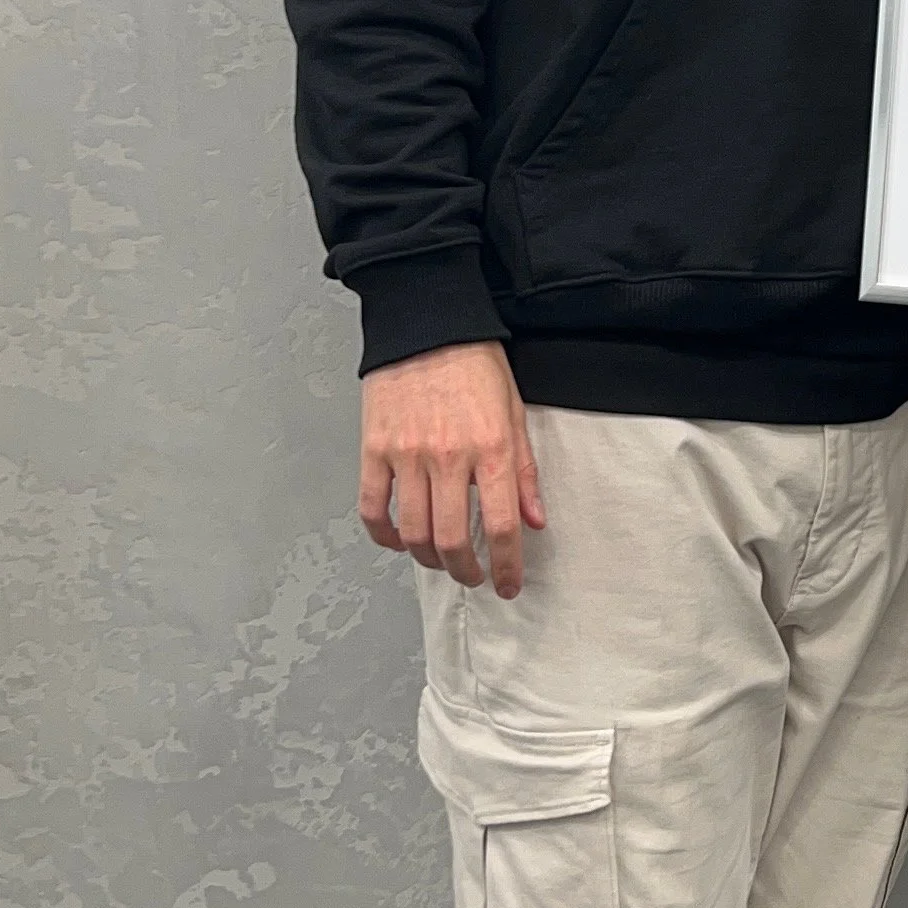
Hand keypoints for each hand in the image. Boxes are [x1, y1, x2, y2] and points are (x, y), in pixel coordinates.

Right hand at [359, 341, 545, 596]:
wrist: (427, 323)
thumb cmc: (474, 363)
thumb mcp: (515, 412)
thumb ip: (524, 470)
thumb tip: (533, 520)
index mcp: (490, 448)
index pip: (500, 525)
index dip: (507, 565)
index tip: (509, 584)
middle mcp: (448, 457)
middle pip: (451, 540)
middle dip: (466, 571)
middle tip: (474, 577)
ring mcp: (407, 455)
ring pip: (413, 532)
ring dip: (429, 559)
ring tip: (441, 560)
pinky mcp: (374, 449)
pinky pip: (373, 508)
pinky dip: (384, 535)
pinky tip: (398, 540)